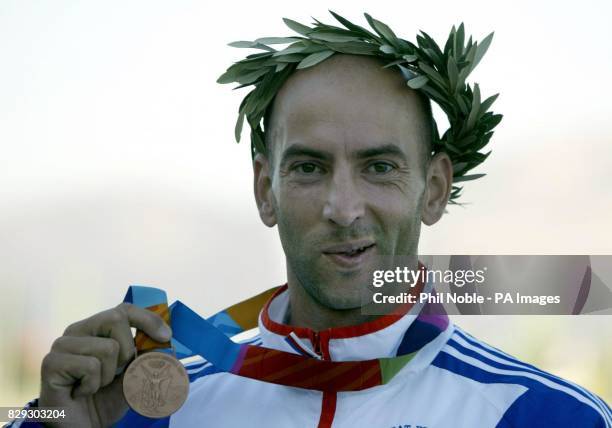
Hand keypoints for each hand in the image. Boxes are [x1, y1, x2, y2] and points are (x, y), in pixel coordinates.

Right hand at [39, 303, 171, 427]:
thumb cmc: (106, 399)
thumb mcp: (136, 376)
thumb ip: (150, 358)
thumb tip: (168, 343)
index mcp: (96, 328)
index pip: (123, 310)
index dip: (147, 318)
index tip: (166, 336)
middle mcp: (77, 331)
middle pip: (116, 318)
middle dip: (128, 350)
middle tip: (117, 373)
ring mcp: (62, 345)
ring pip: (107, 346)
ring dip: (109, 375)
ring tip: (95, 386)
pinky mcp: (51, 362)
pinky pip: (90, 366)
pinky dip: (94, 385)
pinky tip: (81, 393)